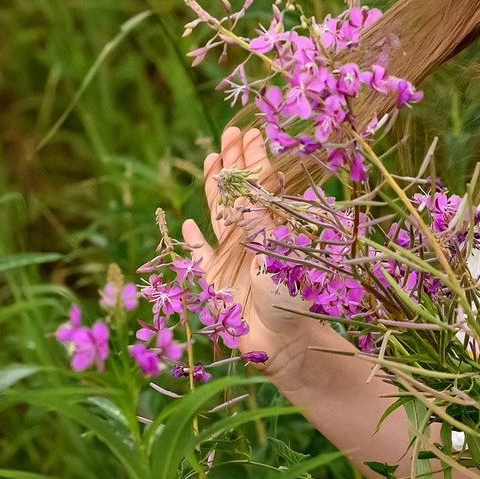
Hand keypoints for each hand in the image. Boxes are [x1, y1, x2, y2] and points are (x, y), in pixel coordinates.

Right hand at [178, 123, 312, 371]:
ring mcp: (231, 258)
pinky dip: (193, 241)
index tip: (252, 132)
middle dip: (235, 162)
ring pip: (219, 213)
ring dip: (215, 187)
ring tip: (213, 159)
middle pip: (239, 192)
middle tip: (231, 132)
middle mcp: (250, 238)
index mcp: (270, 229)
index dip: (255, 159)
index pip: (260, 185)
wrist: (282, 345)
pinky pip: (199, 255)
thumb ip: (267, 222)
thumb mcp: (283, 255)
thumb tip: (268, 184)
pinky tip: (187, 224)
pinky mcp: (212, 280)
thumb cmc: (292, 301)